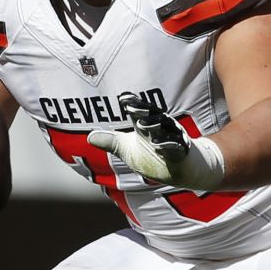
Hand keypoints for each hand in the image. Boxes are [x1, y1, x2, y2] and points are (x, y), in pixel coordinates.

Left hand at [87, 93, 223, 190]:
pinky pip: (175, 147)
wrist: (178, 171)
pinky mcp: (181, 152)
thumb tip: (89, 137)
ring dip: (154, 126)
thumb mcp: (128, 150)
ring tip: (142, 124)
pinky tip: (159, 145)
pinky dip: (167, 145)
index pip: (138, 112)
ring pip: (164, 130)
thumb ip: (111, 142)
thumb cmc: (152, 157)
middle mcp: (160, 129)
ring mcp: (171, 139)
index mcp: (146, 126)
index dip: (132, 104)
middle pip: (152, 116)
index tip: (123, 98)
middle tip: (131, 108)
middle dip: (142, 111)